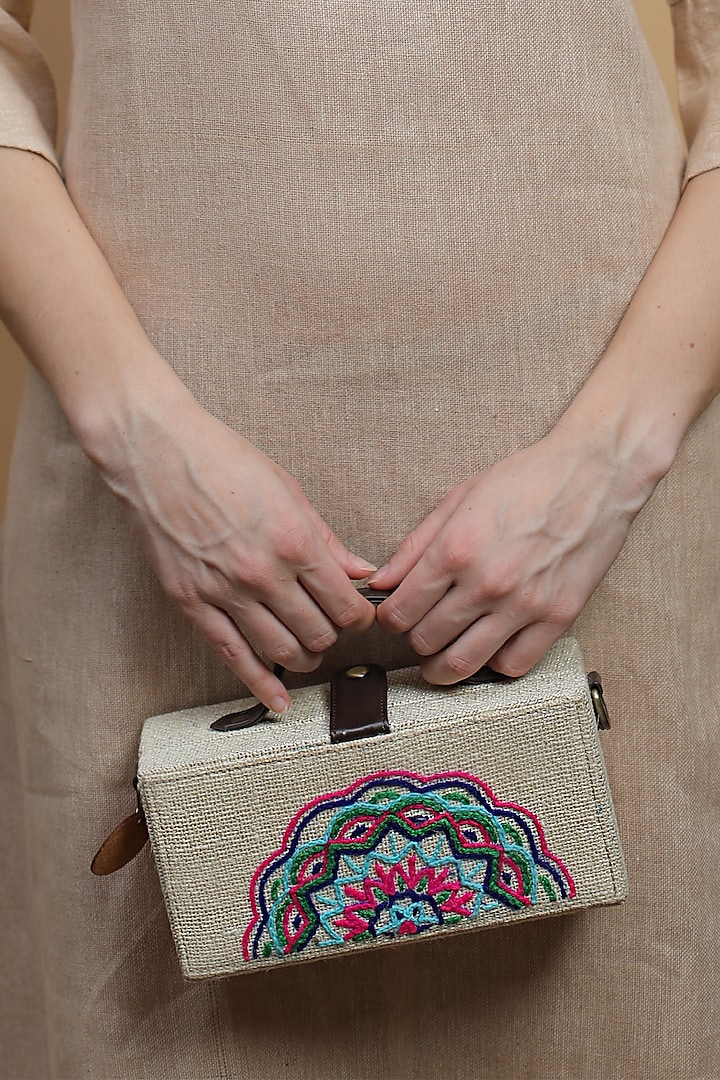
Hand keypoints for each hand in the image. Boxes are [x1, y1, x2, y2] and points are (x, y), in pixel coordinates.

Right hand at [100, 392, 375, 709]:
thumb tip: (361, 572)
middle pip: (319, 632)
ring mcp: (226, 592)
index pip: (345, 604)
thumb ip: (327, 540)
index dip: (360, 617)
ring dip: (304, 656)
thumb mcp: (289, 490)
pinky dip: (261, 684)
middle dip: (334, 635)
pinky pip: (232, 656)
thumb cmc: (222, 460)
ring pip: (283, 650)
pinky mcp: (192, 603)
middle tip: (332, 626)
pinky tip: (279, 701)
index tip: (358, 615)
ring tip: (307, 647)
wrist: (155, 452)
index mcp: (295, 541)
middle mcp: (264, 573)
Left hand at [370, 421, 654, 681]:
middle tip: (419, 630)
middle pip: (426, 640)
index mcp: (456, 548)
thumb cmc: (528, 479)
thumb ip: (415, 545)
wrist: (596, 473)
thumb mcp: (459, 499)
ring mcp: (524, 604)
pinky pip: (514, 665)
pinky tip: (489, 646)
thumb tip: (381, 582)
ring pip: (463, 663)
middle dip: (414, 639)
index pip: (400, 611)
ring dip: (443, 666)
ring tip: (442, 654)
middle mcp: (487, 581)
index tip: (396, 614)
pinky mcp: (558, 617)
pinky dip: (494, 663)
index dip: (390, 618)